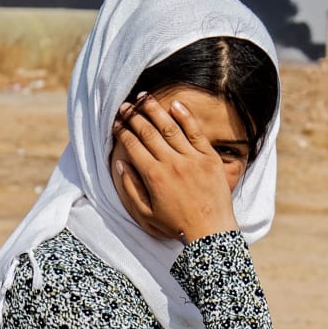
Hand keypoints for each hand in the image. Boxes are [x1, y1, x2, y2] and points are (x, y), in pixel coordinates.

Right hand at [109, 92, 239, 243]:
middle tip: (124, 105)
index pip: (133, 146)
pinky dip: (185, 117)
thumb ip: (130, 188)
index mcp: (153, 176)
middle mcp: (171, 163)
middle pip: (148, 132)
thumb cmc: (177, 225)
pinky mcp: (209, 158)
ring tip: (144, 97)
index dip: (122, 132)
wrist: (211, 231)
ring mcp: (192, 158)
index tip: (115, 123)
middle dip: (134, 116)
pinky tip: (175, 104)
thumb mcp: (146, 214)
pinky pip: (196, 132)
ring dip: (155, 110)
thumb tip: (120, 165)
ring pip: (170, 128)